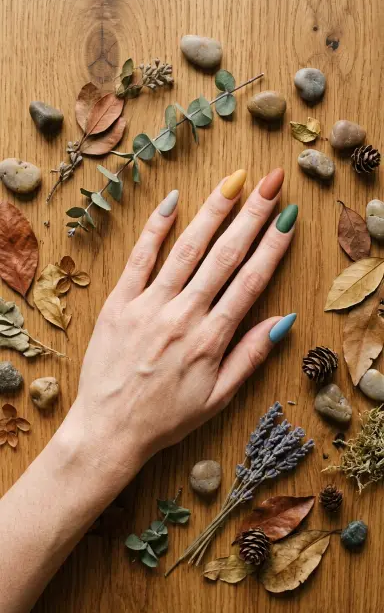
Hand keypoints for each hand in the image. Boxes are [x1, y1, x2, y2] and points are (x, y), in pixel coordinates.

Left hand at [73, 168, 296, 474]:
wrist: (109, 430)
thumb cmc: (166, 418)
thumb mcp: (218, 397)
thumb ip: (250, 356)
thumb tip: (283, 321)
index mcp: (212, 339)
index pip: (251, 281)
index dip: (273, 246)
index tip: (288, 216)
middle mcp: (184, 315)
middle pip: (224, 256)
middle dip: (252, 215)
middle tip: (271, 183)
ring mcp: (149, 305)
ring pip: (187, 249)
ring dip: (212, 213)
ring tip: (233, 182)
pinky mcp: (119, 303)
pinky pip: (139, 258)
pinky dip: (155, 229)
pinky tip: (172, 202)